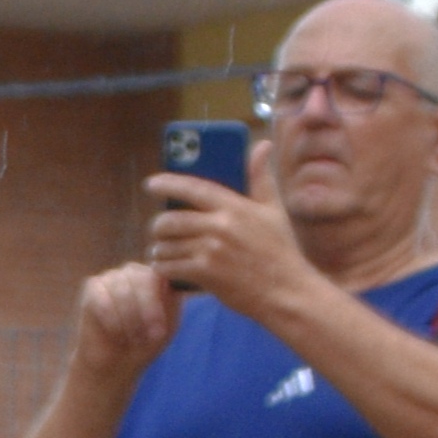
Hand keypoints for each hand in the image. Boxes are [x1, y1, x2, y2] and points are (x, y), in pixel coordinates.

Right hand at [71, 258, 179, 381]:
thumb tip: (168, 284)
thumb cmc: (144, 345)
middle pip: (143, 279)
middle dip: (146, 311)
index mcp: (158, 279)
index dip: (160, 305)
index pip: (163, 277)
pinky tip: (115, 334)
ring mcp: (113, 277)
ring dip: (128, 319)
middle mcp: (136, 272)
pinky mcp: (93, 286)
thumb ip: (171, 304)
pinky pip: (103, 299)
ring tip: (131, 339)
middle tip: (145, 337)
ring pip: (123, 291)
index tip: (159, 332)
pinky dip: (111, 320)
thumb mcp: (166, 328)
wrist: (113, 365)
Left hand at [141, 173, 323, 330]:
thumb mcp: (273, 210)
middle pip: (171, 220)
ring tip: (163, 251)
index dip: (168, 183)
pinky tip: (166, 267)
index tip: (151, 184)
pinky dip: (163, 267)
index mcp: (235, 206)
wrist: (286, 292)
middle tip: (159, 231)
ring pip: (166, 245)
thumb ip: (260, 177)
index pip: (193, 188)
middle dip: (159, 226)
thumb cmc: (280, 250)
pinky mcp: (205, 273)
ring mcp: (211, 250)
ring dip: (159, 249)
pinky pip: (168, 266)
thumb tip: (262, 145)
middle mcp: (220, 225)